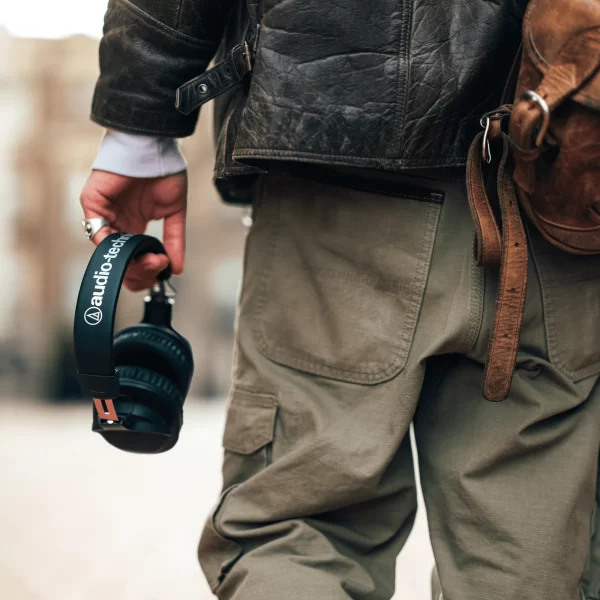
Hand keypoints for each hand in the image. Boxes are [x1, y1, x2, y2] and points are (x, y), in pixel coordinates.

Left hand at [80, 170, 186, 290]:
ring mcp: (104, 214)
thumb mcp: (174, 212)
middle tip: (158, 266)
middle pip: (122, 260)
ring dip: (131, 261)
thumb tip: (177, 269)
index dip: (147, 270)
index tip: (163, 269)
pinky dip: (111, 244)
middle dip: (141, 270)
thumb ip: (174, 240)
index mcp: (134, 226)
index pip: (135, 259)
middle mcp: (118, 223)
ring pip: (111, 251)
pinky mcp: (93, 202)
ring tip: (150, 260)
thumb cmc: (164, 171)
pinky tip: (130, 250)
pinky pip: (95, 230)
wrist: (154, 147)